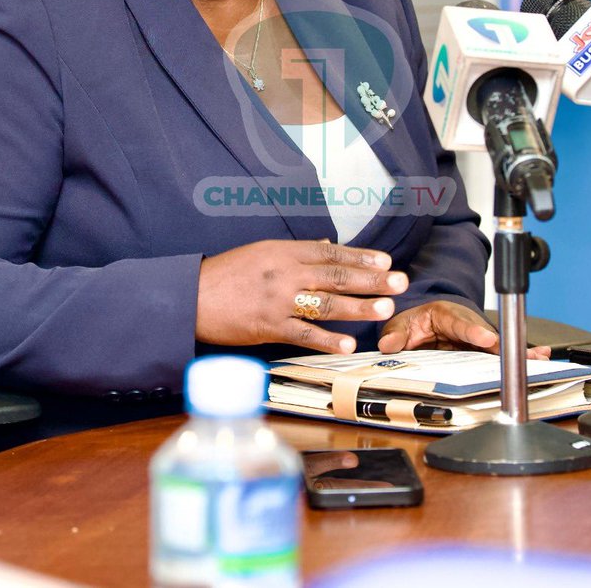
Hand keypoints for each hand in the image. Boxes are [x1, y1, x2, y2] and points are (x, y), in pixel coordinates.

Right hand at [196, 239, 407, 353]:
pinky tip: (348, 344)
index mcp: (284, 251)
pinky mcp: (268, 326)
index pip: (330, 252)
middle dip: (372, 280)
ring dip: (358, 307)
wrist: (191, 295)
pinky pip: (303, 334)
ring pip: (326, 303)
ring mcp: (278, 300)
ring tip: (385, 309)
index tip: (385, 261)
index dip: (360, 257)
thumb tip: (327, 245)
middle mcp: (285, 272)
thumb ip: (297, 251)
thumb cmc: (226, 274)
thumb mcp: (262, 251)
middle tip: (400, 281)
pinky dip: (326, 339)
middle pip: (336, 275)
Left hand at [377, 301, 552, 359]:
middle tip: (523, 354)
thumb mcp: (400, 324)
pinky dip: (518, 357)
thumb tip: (389, 344)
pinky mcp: (481, 352)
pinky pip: (499, 354)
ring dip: (518, 351)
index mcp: (446, 314)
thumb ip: (395, 334)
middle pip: (487, 336)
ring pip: (498, 346)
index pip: (460, 323)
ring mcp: (476, 339)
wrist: (423, 322)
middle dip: (505, 344)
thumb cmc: (416, 321)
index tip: (486, 339)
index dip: (474, 332)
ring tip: (539, 357)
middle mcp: (466, 325)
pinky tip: (540, 357)